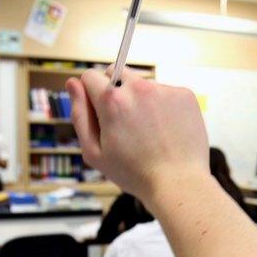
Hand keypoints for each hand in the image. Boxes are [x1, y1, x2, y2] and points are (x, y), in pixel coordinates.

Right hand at [66, 68, 208, 201]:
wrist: (178, 183)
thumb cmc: (134, 173)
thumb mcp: (94, 152)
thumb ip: (80, 114)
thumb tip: (72, 83)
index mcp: (112, 100)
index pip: (90, 76)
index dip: (91, 94)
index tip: (100, 112)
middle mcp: (138, 88)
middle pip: (116, 73)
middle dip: (116, 92)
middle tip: (125, 123)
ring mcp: (164, 89)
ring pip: (143, 84)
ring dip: (141, 99)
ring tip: (149, 131)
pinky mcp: (184, 95)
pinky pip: (165, 92)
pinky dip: (163, 106)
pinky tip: (166, 130)